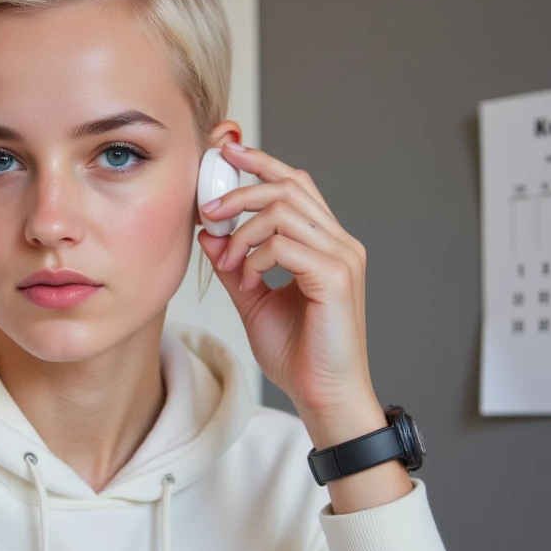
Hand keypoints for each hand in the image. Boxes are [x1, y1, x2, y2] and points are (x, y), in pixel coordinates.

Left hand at [198, 143, 385, 451]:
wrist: (323, 396)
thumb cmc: (298, 355)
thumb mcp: (254, 301)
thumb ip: (234, 265)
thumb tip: (208, 234)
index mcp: (326, 244)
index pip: (296, 184)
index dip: (261, 163)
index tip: (225, 154)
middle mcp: (340, 244)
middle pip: (290, 186)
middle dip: (241, 191)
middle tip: (208, 211)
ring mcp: (341, 258)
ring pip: (285, 210)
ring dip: (243, 232)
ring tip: (229, 263)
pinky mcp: (335, 278)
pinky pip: (285, 244)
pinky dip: (255, 257)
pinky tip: (246, 281)